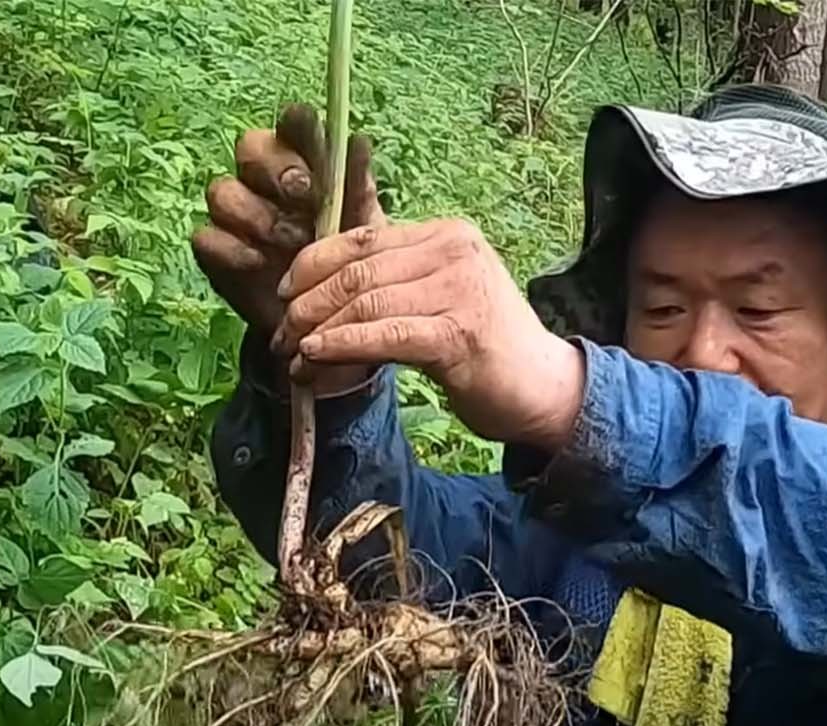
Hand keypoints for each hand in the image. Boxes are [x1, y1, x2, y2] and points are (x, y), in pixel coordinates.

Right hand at [191, 104, 385, 393]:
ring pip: (222, 191)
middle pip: (250, 148)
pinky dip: (233, 249)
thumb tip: (359, 142)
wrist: (327, 320)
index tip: (317, 153)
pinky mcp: (216, 250)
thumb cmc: (346, 261)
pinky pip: (207, 236)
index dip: (298, 129)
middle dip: (276, 170)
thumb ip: (357, 186)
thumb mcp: (363, 227)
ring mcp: (235, 214)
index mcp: (303, 162)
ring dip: (257, 216)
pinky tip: (259, 264)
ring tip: (291, 244)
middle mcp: (263, 180)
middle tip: (303, 198)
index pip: (293, 125)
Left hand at [279, 219, 585, 450]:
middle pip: (358, 269)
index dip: (313, 264)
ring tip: (294, 354)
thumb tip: (317, 291)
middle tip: (281, 333)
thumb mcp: (439, 299)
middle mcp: (455, 251)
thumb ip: (393, 284)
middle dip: (309, 303)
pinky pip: (384, 334)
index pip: (362, 239)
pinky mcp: (459, 332)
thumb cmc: (486, 350)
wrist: (545, 389)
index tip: (284, 294)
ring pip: (366, 301)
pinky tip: (316, 358)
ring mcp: (459, 289)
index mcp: (447, 234)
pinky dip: (343, 345)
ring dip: (319, 330)